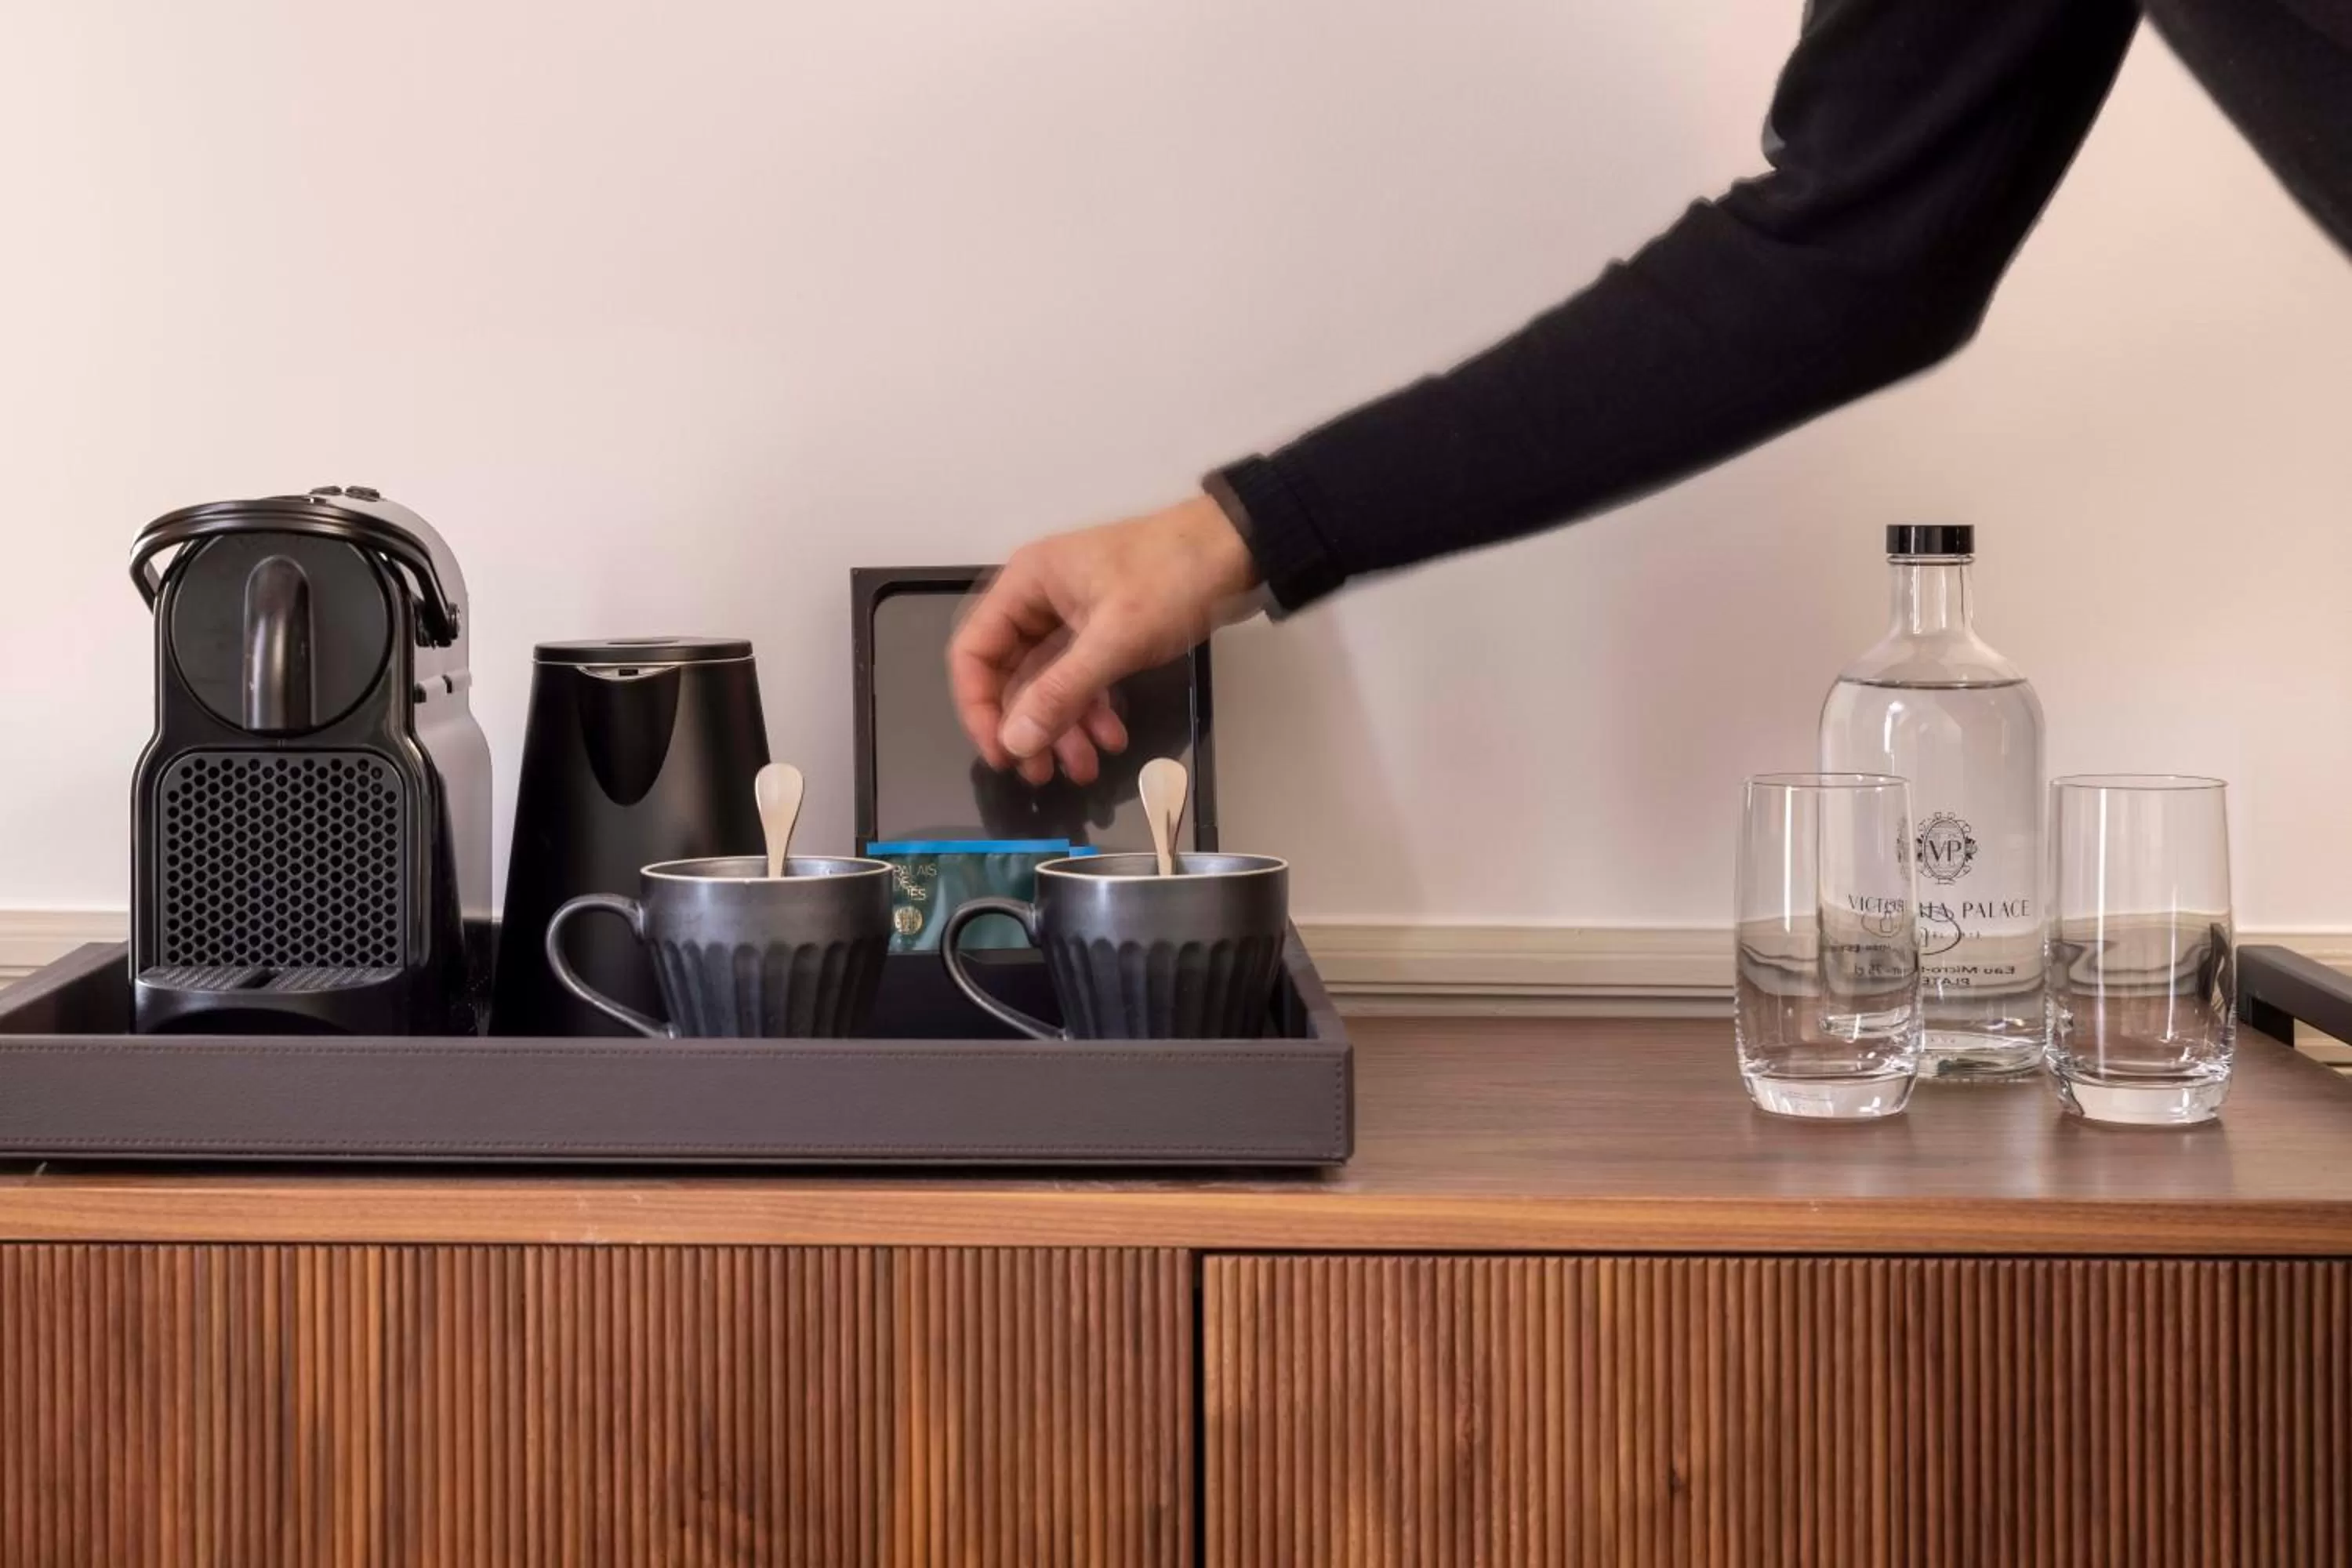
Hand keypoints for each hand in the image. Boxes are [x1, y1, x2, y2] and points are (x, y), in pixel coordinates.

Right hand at [949, 493, 1261, 785]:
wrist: (1238, 549)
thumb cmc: (1173, 577)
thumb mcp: (1116, 639)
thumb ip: (1061, 692)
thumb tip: (1015, 742)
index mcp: (1026, 584)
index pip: (974, 651)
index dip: (979, 707)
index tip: (1001, 753)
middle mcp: (1039, 599)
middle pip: (1011, 674)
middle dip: (1027, 726)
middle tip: (1041, 775)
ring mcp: (1071, 616)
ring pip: (1048, 683)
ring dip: (1063, 727)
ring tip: (1086, 768)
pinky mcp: (1103, 632)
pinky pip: (1081, 679)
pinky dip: (1092, 710)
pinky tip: (1113, 739)